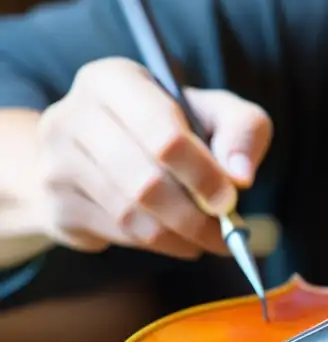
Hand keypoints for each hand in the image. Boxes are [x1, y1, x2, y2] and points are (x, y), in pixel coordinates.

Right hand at [31, 56, 271, 258]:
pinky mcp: (56, 204)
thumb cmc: (173, 127)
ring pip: (131, 215)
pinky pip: (118, 235)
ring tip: (208, 238)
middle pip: (146, 182)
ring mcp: (56, 161)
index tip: (230, 200)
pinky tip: (177, 238)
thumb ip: (241, 131)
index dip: (203, 174)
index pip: (162, 133)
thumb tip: (241, 176)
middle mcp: (73, 115)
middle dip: (196, 217)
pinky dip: (158, 244)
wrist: (102, 151)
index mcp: (113, 80)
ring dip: (181, 236)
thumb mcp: (215, 113)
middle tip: (228, 235)